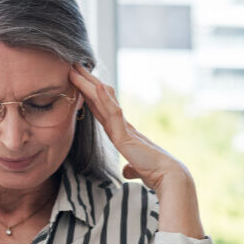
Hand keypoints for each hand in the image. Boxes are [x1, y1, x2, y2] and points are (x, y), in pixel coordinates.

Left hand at [69, 64, 190, 193]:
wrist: (168, 177)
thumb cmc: (156, 173)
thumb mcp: (138, 169)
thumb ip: (131, 168)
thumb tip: (127, 171)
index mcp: (124, 134)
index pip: (103, 112)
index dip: (92, 98)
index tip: (81, 85)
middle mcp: (123, 127)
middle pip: (101, 101)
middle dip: (87, 84)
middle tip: (74, 66)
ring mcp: (124, 129)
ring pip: (104, 101)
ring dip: (89, 85)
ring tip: (76, 69)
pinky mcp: (125, 136)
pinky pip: (113, 113)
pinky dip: (104, 99)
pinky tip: (96, 86)